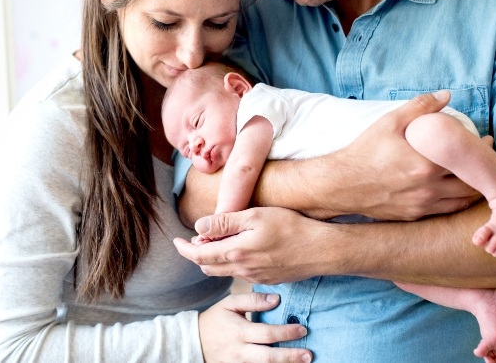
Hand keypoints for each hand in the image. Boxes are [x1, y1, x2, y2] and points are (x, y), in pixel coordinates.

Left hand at [174, 207, 331, 283]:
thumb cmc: (290, 227)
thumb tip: (198, 226)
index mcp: (235, 253)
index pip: (199, 255)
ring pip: (224, 271)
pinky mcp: (267, 278)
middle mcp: (242, 269)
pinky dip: (232, 263)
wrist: (320, 250)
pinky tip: (241, 249)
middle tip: (195, 239)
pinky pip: (241, 273)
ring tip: (217, 241)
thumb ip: (225, 223)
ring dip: (214, 259)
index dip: (184, 248)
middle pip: (208, 266)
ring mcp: (255, 276)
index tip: (175, 241)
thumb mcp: (255, 216)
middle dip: (197, 254)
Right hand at [198, 292, 311, 362]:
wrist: (194, 341)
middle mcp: (239, 351)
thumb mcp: (230, 303)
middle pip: (268, 358)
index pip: (267, 333)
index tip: (302, 329)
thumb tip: (276, 299)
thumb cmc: (216, 319)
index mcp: (239, 332)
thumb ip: (252, 299)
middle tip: (309, 354)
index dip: (286, 332)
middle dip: (290, 357)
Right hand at [316, 90, 483, 220]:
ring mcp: (423, 205)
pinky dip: (458, 201)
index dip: (482, 152)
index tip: (487, 142)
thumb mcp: (390, 122)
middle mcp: (429, 189)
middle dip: (484, 172)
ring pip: (462, 201)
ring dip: (474, 189)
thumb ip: (420, 107)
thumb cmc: (365, 151)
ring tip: (478, 175)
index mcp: (427, 165)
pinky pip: (446, 211)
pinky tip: (458, 190)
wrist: (341, 184)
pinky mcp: (415, 216)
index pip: (466, 160)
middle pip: (471, 184)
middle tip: (487, 160)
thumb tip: (447, 95)